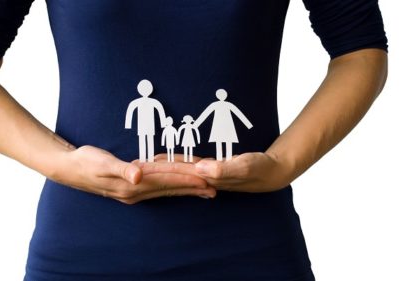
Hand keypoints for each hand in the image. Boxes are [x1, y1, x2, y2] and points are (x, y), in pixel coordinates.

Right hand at [50, 145, 215, 203]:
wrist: (69, 168)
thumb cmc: (86, 162)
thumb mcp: (102, 163)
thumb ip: (121, 169)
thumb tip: (137, 177)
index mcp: (133, 183)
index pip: (166, 180)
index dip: (186, 179)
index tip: (205, 180)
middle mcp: (136, 190)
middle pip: (170, 189)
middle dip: (192, 188)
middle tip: (214, 190)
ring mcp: (134, 191)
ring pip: (166, 190)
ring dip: (185, 190)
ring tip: (203, 191)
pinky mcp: (131, 188)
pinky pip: (157, 188)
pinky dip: (171, 188)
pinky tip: (177, 189)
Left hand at [142, 152, 292, 192]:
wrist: (274, 172)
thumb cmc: (262, 168)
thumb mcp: (245, 166)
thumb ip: (224, 168)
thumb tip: (201, 170)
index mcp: (208, 178)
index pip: (176, 174)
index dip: (157, 170)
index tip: (137, 167)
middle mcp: (204, 178)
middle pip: (173, 174)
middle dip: (153, 170)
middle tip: (132, 165)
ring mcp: (208, 174)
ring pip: (179, 170)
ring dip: (162, 168)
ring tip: (145, 164)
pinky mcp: (213, 168)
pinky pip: (190, 165)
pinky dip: (178, 163)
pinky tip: (172, 162)